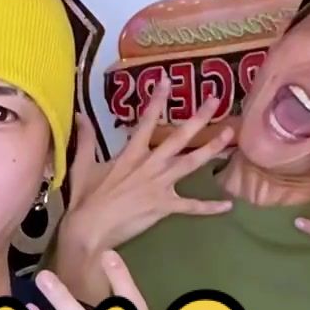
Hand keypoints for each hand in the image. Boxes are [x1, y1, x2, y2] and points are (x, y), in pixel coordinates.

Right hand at [53, 80, 234, 304]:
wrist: (90, 229)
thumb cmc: (86, 199)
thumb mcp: (82, 165)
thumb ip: (86, 139)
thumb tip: (79, 115)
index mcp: (131, 154)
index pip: (147, 121)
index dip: (157, 100)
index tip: (167, 81)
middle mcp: (150, 165)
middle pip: (179, 137)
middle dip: (199, 118)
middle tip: (216, 100)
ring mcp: (159, 186)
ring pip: (191, 164)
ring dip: (211, 149)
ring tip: (230, 136)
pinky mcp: (164, 207)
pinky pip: (191, 207)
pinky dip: (209, 207)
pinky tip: (228, 205)